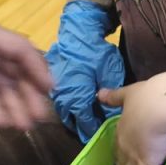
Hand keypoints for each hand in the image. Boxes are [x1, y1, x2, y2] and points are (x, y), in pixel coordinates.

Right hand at [45, 0, 124, 141]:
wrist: (78, 30)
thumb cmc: (96, 50)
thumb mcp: (110, 69)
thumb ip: (111, 91)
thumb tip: (111, 110)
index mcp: (77, 96)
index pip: (84, 121)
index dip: (93, 129)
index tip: (100, 135)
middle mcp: (63, 96)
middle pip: (71, 120)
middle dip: (80, 127)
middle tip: (91, 133)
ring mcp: (56, 89)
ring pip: (63, 111)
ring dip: (72, 118)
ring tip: (83, 124)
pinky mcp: (54, 81)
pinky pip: (59, 100)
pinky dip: (67, 106)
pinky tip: (75, 108)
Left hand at [97, 80, 165, 164]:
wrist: (157, 107)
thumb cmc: (145, 98)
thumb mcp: (127, 93)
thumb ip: (114, 96)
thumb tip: (100, 93)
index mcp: (120, 130)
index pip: (117, 147)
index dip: (118, 155)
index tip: (118, 161)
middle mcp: (124, 147)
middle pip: (120, 163)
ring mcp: (133, 158)